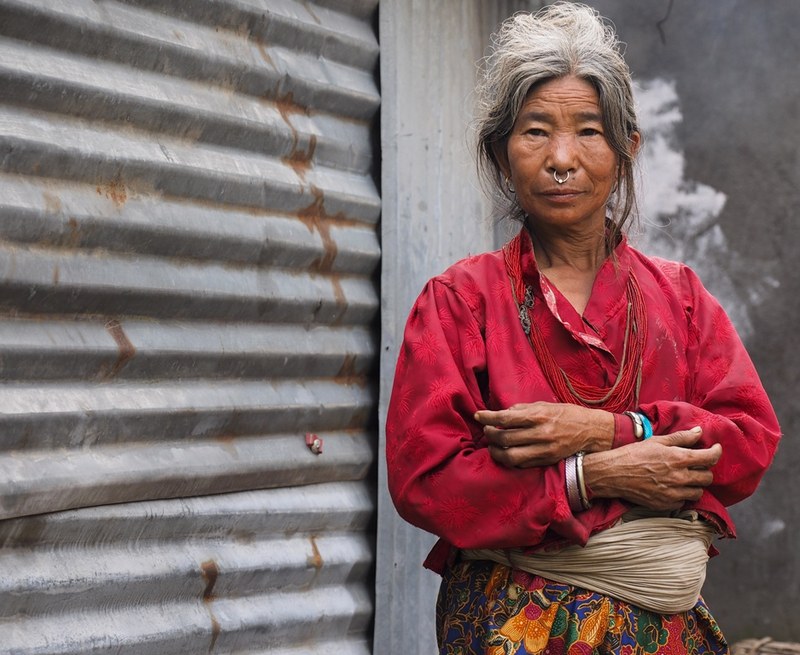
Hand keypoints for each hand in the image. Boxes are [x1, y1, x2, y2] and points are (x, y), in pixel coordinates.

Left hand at [475, 402, 613, 467]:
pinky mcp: (546, 461)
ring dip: (496, 451)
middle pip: (504, 438)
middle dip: (489, 434)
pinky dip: (510, 459)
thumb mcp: (545, 405)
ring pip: (510, 456)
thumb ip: (523, 409)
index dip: (487, 417)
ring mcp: (544, 450)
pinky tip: (506, 453)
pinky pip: (521, 464)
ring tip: (493, 444)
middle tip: (486, 430)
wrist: (592, 431)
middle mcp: (540, 433)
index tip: (478, 416)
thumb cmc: (567, 414)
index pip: (505, 418)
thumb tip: (503, 413)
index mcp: (538, 416)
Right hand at [584, 427, 722, 510]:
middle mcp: (680, 478)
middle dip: (705, 470)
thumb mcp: (657, 441)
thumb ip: (681, 438)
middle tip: (696, 465)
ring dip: (694, 484)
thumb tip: (699, 432)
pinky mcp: (665, 504)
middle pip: (707, 477)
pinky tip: (671, 487)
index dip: (716, 452)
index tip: (715, 449)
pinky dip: (681, 495)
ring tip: (683, 477)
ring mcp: (673, 493)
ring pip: (698, 492)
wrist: (613, 473)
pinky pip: (683, 501)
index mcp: (679, 459)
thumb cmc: (634, 454)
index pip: (710, 458)